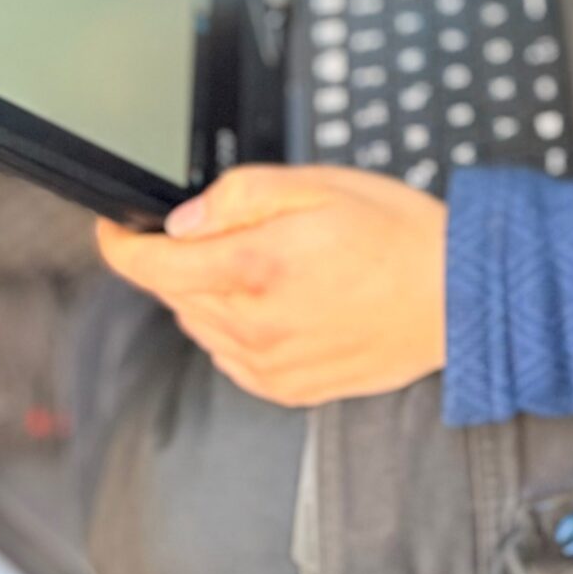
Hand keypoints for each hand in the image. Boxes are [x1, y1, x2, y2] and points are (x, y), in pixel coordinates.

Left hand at [96, 165, 445, 408]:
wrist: (457, 298)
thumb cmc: (398, 237)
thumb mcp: (319, 185)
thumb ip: (241, 195)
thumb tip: (183, 220)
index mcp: (254, 269)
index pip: (150, 267)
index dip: (120, 244)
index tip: (115, 229)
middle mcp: (252, 326)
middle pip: (174, 293)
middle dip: (181, 259)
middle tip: (231, 230)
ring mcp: (268, 365)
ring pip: (200, 325)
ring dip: (209, 292)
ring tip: (269, 262)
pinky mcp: (286, 388)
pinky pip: (231, 356)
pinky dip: (236, 327)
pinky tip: (279, 302)